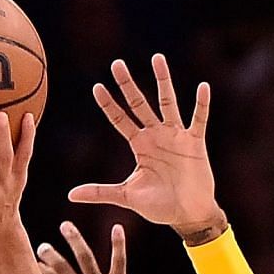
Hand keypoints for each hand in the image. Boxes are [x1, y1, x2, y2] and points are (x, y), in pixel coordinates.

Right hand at [35, 221, 159, 273]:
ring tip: (65, 226)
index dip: (35, 270)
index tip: (27, 264)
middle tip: (42, 247)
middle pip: (60, 266)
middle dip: (49, 254)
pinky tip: (117, 227)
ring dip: (74, 239)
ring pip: (84, 256)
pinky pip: (118, 260)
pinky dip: (118, 243)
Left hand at [69, 54, 223, 241]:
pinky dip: (201, 104)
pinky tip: (203, 87)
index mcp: (140, 146)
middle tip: (116, 63)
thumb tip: (70, 196)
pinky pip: (199, 120)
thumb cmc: (160, 206)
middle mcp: (156, 136)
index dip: (108, 104)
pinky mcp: (195, 144)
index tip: (96, 87)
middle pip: (139, 104)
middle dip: (127, 84)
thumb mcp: (127, 197)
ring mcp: (176, 137)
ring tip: (156, 58)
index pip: (120, 119)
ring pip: (167, 102)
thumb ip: (100, 192)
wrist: (188, 215)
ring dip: (162, 81)